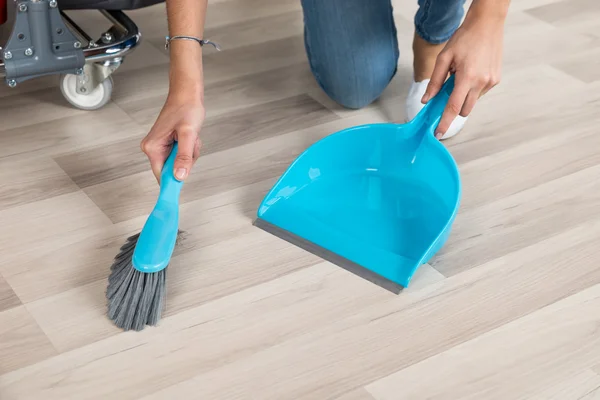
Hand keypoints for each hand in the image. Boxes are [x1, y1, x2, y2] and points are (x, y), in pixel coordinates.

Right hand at [141, 92, 204, 182]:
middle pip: (173, 170)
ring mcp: (161, 146)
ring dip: (190, 153)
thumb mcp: (188, 134)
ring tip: (191, 137)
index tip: (178, 194)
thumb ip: (183, 157)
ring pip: (179, 163)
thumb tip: (179, 177)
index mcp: (153, 147)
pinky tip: (190, 136)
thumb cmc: (186, 108)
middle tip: (190, 144)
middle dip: (186, 160)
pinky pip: (181, 155)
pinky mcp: (168, 144)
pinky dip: (189, 148)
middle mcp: (153, 148)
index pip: (162, 176)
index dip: (173, 183)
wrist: (187, 93)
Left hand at [422, 2, 506, 137]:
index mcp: (467, 77)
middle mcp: (481, 82)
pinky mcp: (496, 80)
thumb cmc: (464, 38)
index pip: (453, 107)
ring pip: (472, 102)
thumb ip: (434, 81)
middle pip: (464, 110)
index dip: (445, 122)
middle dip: (454, 107)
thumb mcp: (444, 58)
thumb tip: (426, 100)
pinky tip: (471, 72)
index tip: (438, 134)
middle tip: (448, 91)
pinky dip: (472, 89)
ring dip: (464, 96)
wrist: (487, 24)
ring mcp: (491, 82)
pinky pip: (480, 93)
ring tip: (462, 75)